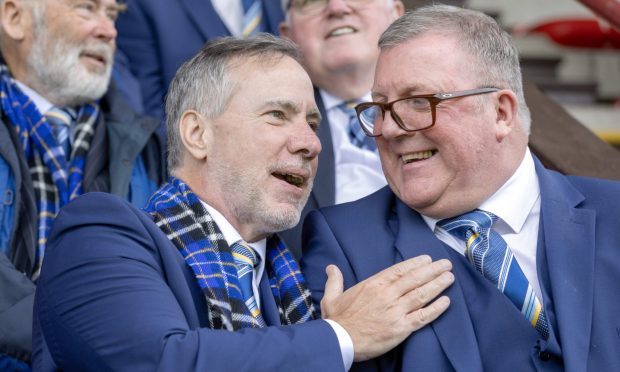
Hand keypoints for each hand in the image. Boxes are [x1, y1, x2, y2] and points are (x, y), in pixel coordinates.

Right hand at [321, 255, 452, 361]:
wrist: (339, 341)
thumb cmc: (336, 320)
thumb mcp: (331, 297)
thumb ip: (335, 280)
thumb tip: (331, 268)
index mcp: (373, 285)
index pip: (399, 270)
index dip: (416, 263)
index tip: (428, 259)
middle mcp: (387, 295)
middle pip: (415, 279)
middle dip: (433, 270)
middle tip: (446, 264)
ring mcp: (395, 311)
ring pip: (422, 294)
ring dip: (438, 285)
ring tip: (449, 277)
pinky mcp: (401, 328)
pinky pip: (423, 317)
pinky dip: (436, 309)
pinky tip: (446, 302)